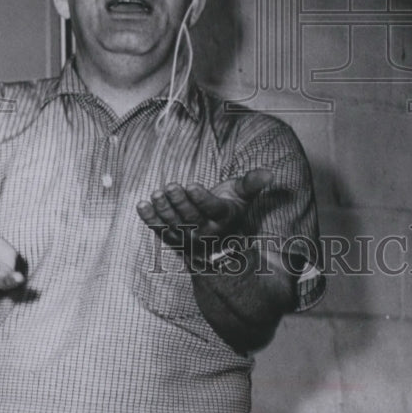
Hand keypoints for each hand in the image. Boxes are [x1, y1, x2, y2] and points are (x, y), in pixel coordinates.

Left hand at [136, 168, 273, 264]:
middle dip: (179, 202)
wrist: (216, 237)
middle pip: (191, 218)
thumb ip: (252, 183)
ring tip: (156, 194)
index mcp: (223, 219)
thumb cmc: (228, 207)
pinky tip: (141, 205)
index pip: (211, 210)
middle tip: (170, 186)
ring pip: (174, 225)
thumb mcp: (241, 195)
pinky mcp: (172, 239)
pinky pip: (159, 230)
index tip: (191, 185)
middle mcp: (205, 232)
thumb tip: (269, 173)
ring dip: (163, 210)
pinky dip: (150, 219)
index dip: (200, 199)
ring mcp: (187, 238)